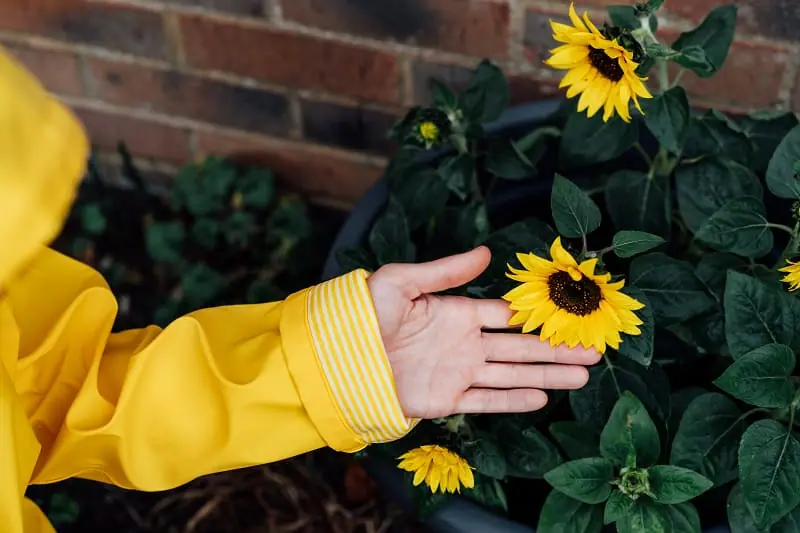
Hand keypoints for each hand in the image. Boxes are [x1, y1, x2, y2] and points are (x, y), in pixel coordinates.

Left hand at [368, 247, 600, 418]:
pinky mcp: (447, 400)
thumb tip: (486, 251)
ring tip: (584, 375)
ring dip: (548, 375)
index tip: (571, 316)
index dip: (538, 316)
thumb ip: (446, 269)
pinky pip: (488, 401)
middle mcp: (464, 344)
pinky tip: (544, 398)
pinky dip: (516, 400)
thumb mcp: (402, 281)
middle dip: (557, 348)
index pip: (506, 315)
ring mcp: (458, 373)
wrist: (338, 358)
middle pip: (521, 347)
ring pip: (513, 374)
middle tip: (594, 350)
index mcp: (457, 312)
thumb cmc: (364, 314)